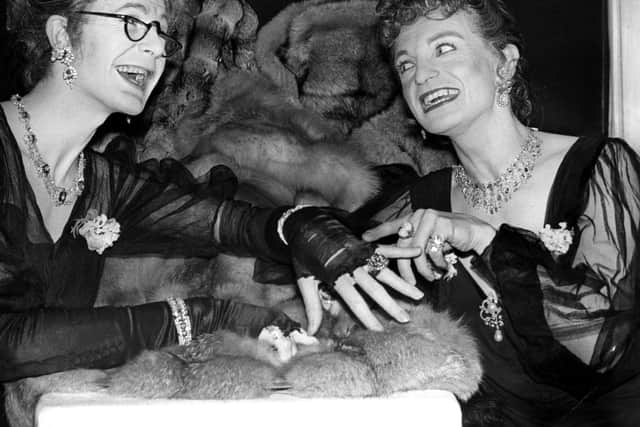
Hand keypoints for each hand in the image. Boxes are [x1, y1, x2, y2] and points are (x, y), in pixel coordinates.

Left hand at [282, 207, 422, 333]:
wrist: (304, 224)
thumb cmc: (303, 254)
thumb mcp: (304, 280)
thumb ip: (312, 306)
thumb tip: (311, 333)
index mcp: (335, 275)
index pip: (354, 300)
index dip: (366, 316)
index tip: (379, 330)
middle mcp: (351, 264)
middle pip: (374, 288)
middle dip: (390, 305)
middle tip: (405, 319)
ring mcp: (360, 253)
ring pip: (385, 270)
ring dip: (401, 284)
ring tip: (418, 296)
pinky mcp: (364, 243)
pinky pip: (386, 248)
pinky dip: (401, 250)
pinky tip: (417, 252)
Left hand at [362, 209, 495, 282]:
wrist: (477, 236)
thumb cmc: (452, 241)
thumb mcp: (429, 243)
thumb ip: (413, 245)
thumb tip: (393, 256)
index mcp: (414, 218)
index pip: (392, 225)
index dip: (378, 232)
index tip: (363, 239)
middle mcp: (419, 215)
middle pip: (402, 246)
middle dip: (406, 269)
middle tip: (411, 284)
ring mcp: (430, 218)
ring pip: (416, 251)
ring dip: (425, 269)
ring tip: (433, 276)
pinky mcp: (441, 224)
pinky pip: (432, 252)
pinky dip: (438, 264)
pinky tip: (445, 266)